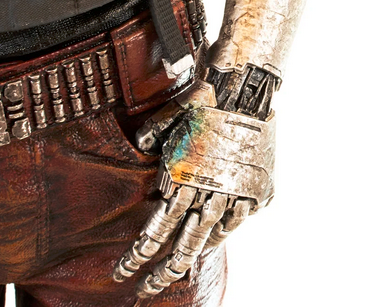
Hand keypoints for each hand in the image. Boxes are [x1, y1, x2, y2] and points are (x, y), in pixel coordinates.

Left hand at [112, 80, 274, 297]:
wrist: (247, 92)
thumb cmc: (203, 100)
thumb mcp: (169, 117)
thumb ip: (152, 135)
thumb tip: (140, 145)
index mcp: (181, 180)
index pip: (155, 232)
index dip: (137, 256)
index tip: (122, 272)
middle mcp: (207, 193)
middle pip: (182, 246)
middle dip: (161, 273)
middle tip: (146, 290)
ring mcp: (235, 195)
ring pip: (210, 238)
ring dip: (191, 256)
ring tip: (177, 272)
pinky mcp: (257, 191)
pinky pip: (235, 222)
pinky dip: (222, 232)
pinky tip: (210, 240)